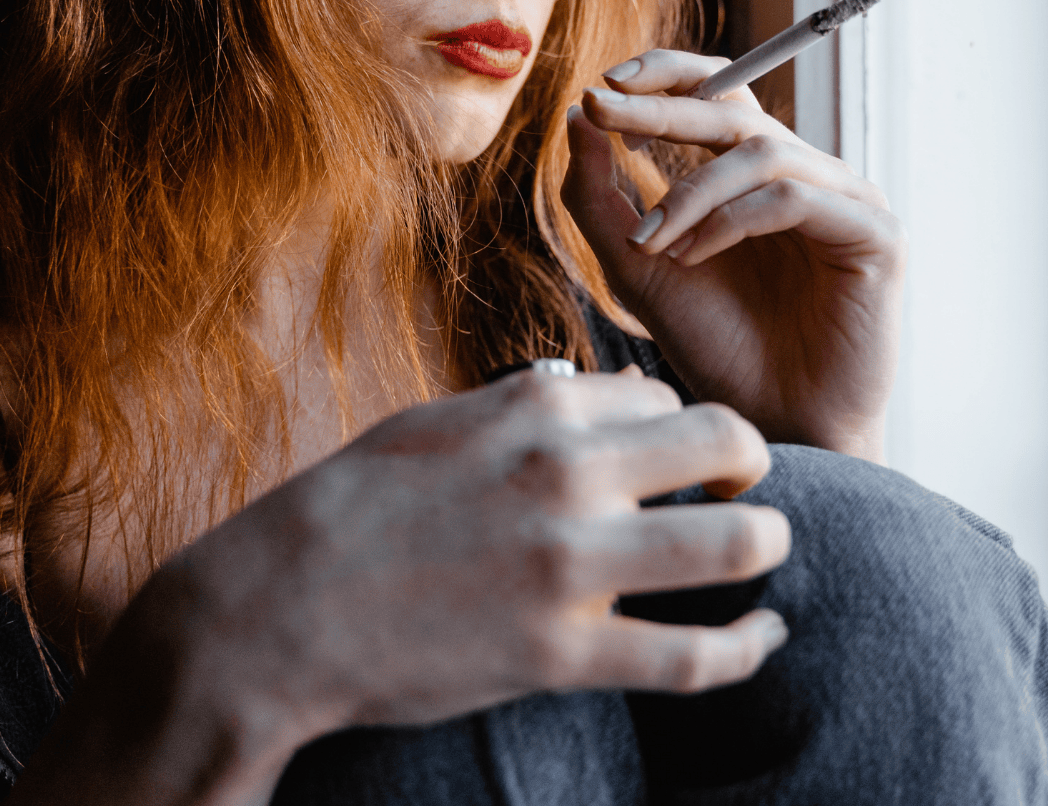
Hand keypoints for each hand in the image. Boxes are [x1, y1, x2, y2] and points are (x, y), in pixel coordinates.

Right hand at [10, 367, 790, 805]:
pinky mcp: (565, 654)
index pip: (665, 395)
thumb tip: (605, 390)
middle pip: (728, 444)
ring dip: (769, 543)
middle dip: (752, 464)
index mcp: (537, 406)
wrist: (278, 607)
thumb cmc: (352, 506)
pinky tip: (767, 637)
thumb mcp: (440, 420)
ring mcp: (572, 565)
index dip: (681, 426)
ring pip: (738, 542)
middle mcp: (569, 473)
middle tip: (746, 490)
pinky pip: (695, 656)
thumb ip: (527, 402)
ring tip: (764, 553)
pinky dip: (750, 648)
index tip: (676, 458)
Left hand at [561, 49, 903, 461]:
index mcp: (757, 176)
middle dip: (660, 108)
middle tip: (603, 108)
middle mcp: (806, 176)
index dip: (665, 76)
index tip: (601, 88)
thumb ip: (601, 198)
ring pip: (761, 152)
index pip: (718, 94)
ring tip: (652, 240)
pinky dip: (732, 220)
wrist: (773, 428)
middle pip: (736, 109)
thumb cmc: (717, 349)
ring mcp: (846, 201)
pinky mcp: (875, 235)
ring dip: (690, 191)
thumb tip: (578, 116)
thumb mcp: (638, 267)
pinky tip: (693, 256)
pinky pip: (794, 197)